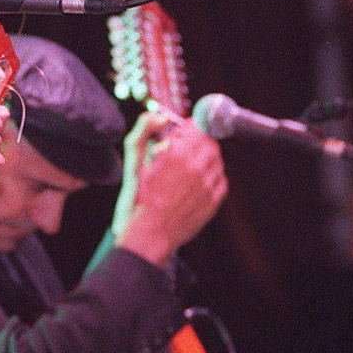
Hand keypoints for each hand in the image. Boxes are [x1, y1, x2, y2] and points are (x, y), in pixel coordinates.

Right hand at [112, 112, 226, 265]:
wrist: (149, 237)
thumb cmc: (137, 202)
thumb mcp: (132, 163)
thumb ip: (142, 132)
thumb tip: (158, 115)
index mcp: (178, 155)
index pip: (199, 126)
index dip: (189, 127)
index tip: (181, 132)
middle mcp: (198, 168)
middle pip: (210, 141)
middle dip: (196, 142)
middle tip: (179, 152)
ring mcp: (209, 185)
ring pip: (215, 159)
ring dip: (202, 159)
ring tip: (182, 172)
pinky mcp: (215, 200)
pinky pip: (220, 178)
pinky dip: (208, 177)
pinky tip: (189, 186)